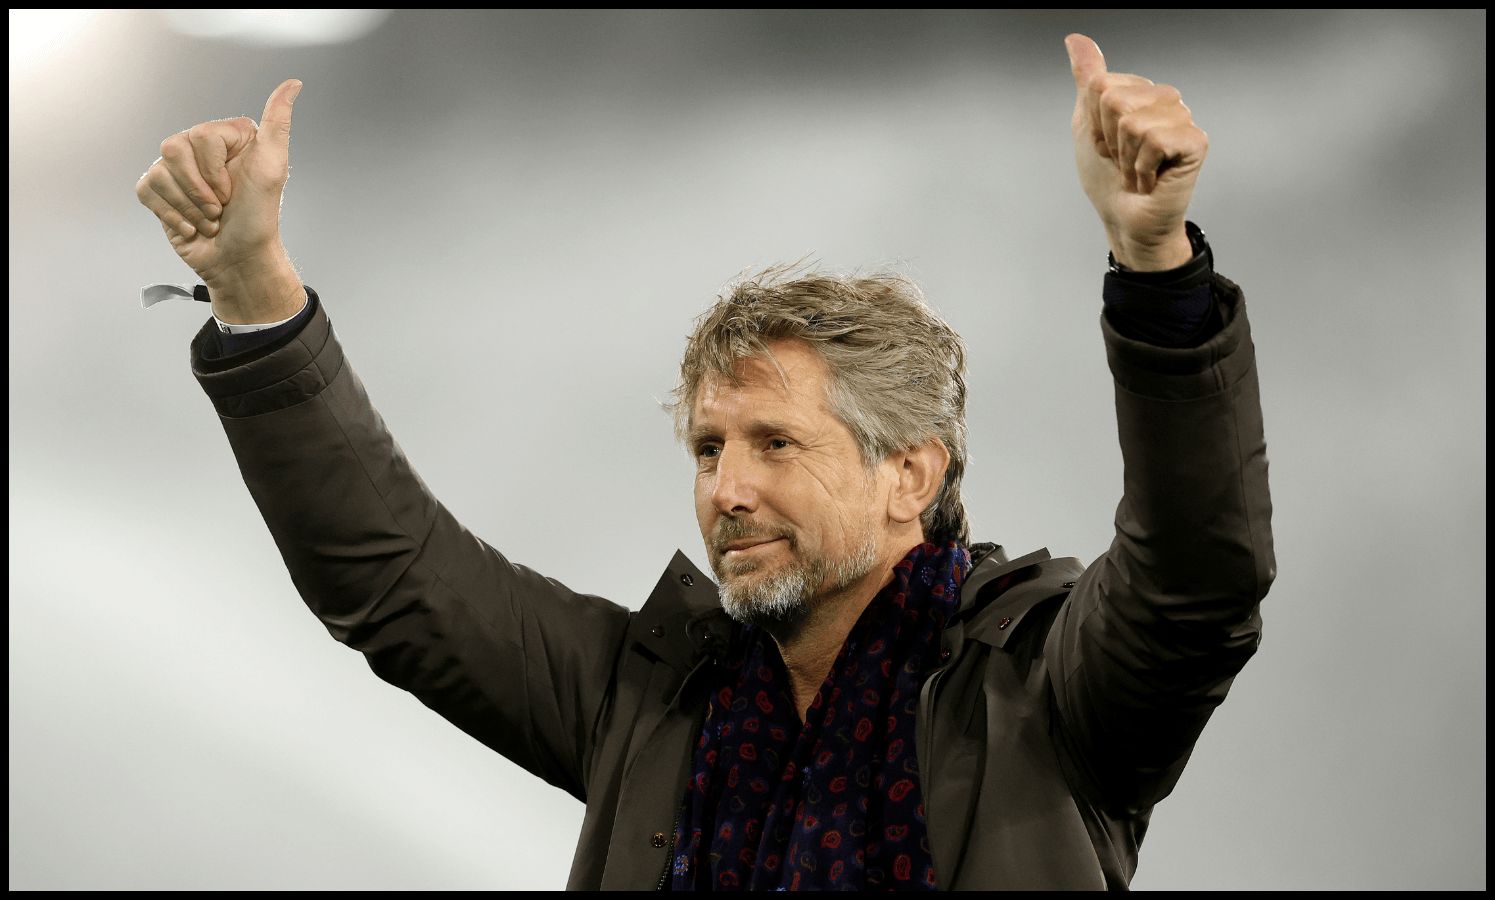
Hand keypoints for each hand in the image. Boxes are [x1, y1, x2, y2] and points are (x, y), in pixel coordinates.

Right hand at [135, 79, 303, 317]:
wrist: (239, 260)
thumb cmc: (259, 217)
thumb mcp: (273, 166)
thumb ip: (278, 122)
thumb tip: (293, 84)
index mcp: (228, 136)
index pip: (200, 136)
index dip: (215, 171)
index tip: (234, 191)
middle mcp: (200, 148)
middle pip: (173, 148)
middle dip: (200, 189)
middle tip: (222, 207)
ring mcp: (178, 170)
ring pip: (159, 171)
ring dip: (188, 206)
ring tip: (210, 218)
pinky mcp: (159, 191)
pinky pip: (146, 190)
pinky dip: (171, 214)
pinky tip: (192, 226)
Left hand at [1065, 34, 1204, 270]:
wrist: (1124, 219)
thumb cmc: (1107, 178)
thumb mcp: (1086, 125)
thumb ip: (1086, 80)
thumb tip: (1075, 38)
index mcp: (1139, 91)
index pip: (1099, 85)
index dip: (1092, 124)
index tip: (1104, 146)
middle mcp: (1164, 98)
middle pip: (1114, 100)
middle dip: (1107, 140)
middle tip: (1121, 160)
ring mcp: (1182, 118)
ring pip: (1132, 122)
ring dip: (1125, 158)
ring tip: (1135, 171)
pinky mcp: (1195, 141)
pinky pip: (1154, 140)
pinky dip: (1142, 168)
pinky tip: (1150, 180)